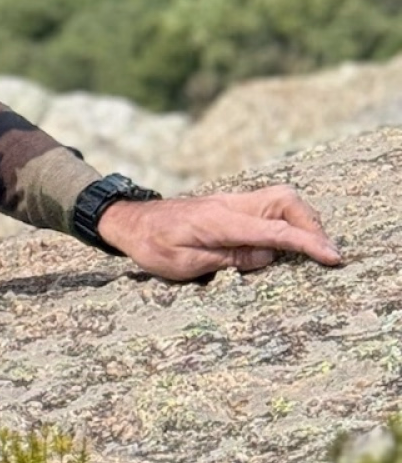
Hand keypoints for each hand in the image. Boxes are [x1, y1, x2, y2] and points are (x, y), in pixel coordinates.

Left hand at [98, 185, 342, 280]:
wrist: (130, 221)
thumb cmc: (153, 246)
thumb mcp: (185, 264)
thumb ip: (228, 260)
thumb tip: (267, 257)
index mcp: (220, 222)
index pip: (274, 230)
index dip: (307, 243)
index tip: (332, 257)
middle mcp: (230, 205)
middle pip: (285, 200)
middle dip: (312, 223)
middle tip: (326, 254)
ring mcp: (231, 201)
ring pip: (280, 198)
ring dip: (302, 219)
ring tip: (314, 248)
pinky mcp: (230, 205)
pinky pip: (268, 205)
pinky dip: (287, 218)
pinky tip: (291, 239)